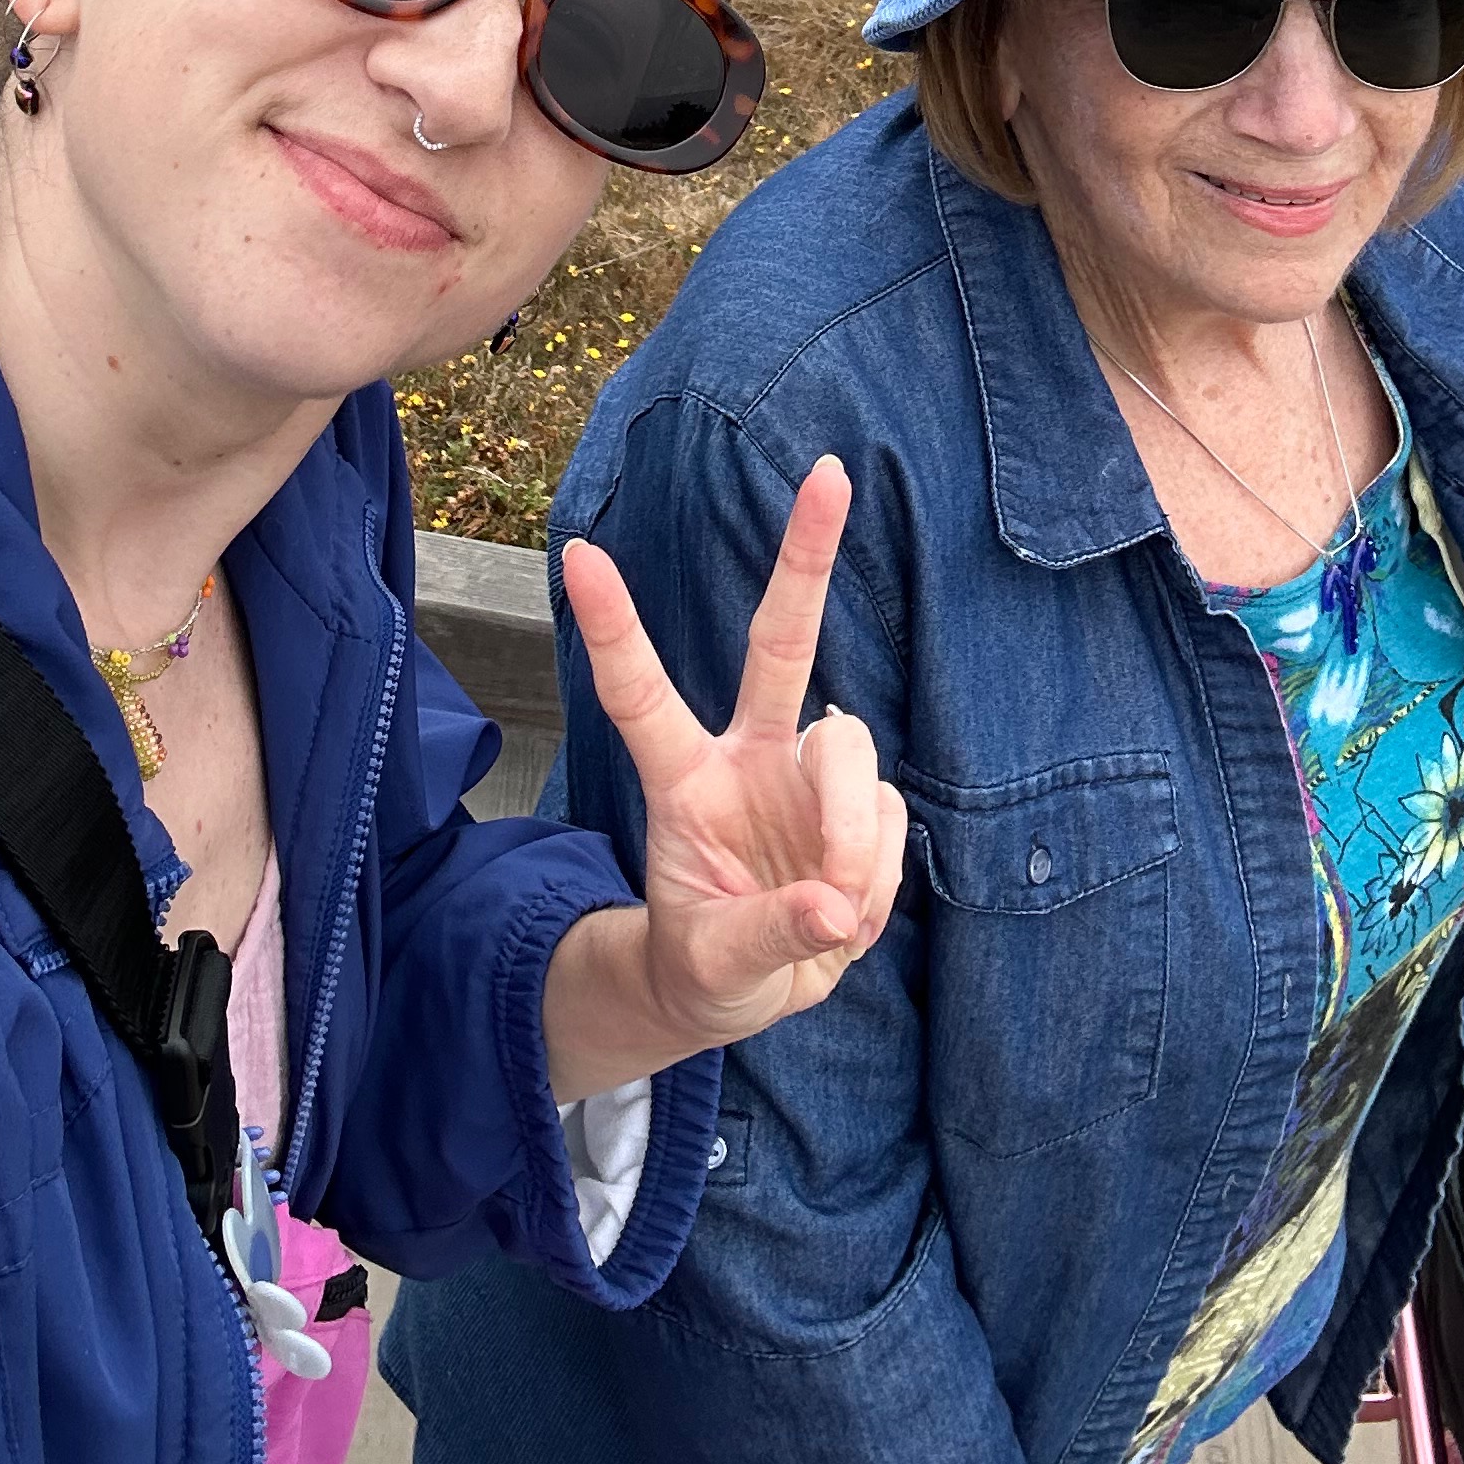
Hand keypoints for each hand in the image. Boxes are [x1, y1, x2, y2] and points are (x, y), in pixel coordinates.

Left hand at [541, 458, 907, 1094]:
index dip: (614, 627)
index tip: (576, 554)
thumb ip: (767, 934)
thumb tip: (830, 907)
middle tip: (830, 475)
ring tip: (830, 913)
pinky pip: (887, 821)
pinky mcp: (863, 806)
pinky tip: (845, 911)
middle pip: (781, 642)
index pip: (640, 695)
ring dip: (849, 838)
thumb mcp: (712, 965)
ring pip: (850, 751)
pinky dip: (872, 878)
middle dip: (806, 558)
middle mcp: (750, 755)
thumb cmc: (707, 960)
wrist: (752, 988)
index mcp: (683, 780)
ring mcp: (809, 775)